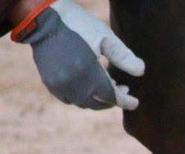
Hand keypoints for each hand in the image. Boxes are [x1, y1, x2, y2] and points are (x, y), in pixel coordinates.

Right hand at [12, 0, 144, 109]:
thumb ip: (124, 56)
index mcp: (87, 71)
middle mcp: (71, 83)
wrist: (44, 20)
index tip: (135, 103)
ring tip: (107, 86)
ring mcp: (58, 85)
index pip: (111, 96)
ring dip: (98, 99)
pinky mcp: (49, 83)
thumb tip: (140, 72)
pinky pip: (69, 99)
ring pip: (83, 103)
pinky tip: (89, 87)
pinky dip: (82, 97)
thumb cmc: (78, 25)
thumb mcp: (105, 37)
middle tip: (123, 89)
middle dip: (113, 100)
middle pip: (98, 103)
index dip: (125, 101)